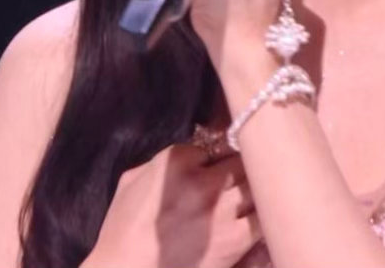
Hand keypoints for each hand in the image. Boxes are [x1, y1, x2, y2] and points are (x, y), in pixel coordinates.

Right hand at [82, 143, 259, 267]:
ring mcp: (222, 210)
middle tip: (237, 181)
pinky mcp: (235, 240)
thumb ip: (159, 161)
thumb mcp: (131, 182)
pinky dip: (263, 216)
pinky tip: (261, 218)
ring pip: (257, 184)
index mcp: (176, 161)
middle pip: (241, 160)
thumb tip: (187, 156)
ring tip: (254, 197)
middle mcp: (203, 180)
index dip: (216, 158)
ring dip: (256, 190)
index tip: (214, 168)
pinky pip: (262, 218)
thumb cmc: (121, 232)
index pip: (214, 144)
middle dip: (240, 170)